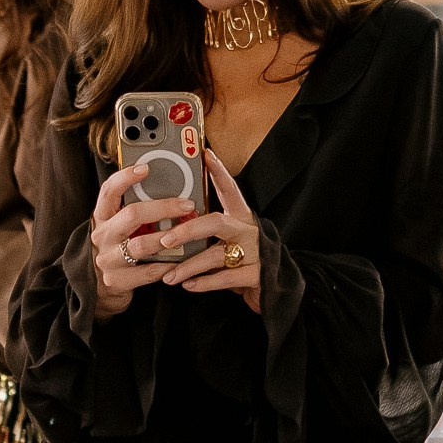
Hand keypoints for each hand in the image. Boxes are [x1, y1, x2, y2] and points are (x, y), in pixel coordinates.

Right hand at [89, 160, 181, 316]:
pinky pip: (147, 273)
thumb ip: (135, 210)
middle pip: (131, 215)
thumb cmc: (117, 248)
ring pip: (141, 245)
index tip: (146, 168)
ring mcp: (108, 259)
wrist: (95, 287)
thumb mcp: (118, 226)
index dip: (126, 177)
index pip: (108, 190)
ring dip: (168, 238)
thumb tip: (170, 186)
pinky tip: (181, 261)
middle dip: (163, 208)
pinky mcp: (117, 281)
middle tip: (187, 205)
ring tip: (187, 232)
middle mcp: (102, 236)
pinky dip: (166, 266)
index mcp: (102, 217)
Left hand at [157, 152, 262, 311]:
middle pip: (216, 222)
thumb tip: (169, 226)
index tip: (206, 154)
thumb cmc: (243, 259)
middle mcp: (249, 230)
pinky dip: (204, 282)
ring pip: (216, 254)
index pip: (230, 189)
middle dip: (188, 229)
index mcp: (241, 217)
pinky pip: (226, 277)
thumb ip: (207, 231)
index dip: (218, 171)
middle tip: (166, 239)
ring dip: (189, 265)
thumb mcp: (228, 240)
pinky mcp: (257, 274)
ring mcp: (255, 252)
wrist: (277, 288)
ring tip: (169, 274)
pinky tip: (188, 285)